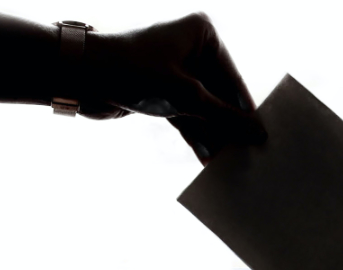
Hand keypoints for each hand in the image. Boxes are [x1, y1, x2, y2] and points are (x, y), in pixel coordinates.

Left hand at [80, 13, 265, 164]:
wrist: (80, 77)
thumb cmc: (134, 72)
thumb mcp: (187, 98)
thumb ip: (225, 117)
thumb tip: (258, 134)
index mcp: (203, 34)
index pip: (233, 78)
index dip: (246, 110)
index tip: (262, 137)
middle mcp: (191, 48)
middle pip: (220, 94)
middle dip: (229, 126)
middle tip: (247, 154)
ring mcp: (176, 71)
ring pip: (204, 108)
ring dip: (213, 135)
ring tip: (229, 162)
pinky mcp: (162, 91)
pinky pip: (187, 115)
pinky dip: (195, 134)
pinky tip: (207, 158)